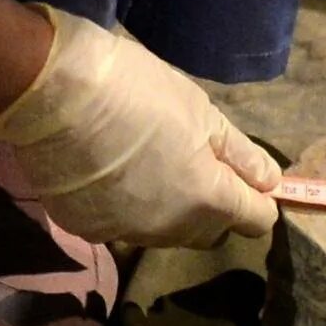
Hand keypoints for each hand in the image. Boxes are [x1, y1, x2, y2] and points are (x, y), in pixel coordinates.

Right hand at [0, 7, 280, 249]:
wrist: (54, 94)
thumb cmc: (139, 91)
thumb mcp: (201, 113)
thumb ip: (239, 155)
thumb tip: (271, 182)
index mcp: (206, 200)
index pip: (255, 220)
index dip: (257, 200)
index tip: (246, 177)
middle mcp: (169, 230)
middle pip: (209, 231)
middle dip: (214, 206)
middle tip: (197, 161)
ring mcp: (123, 234)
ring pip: (164, 232)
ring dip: (170, 209)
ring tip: (152, 163)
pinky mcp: (85, 230)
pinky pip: (121, 226)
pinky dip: (125, 206)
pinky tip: (112, 172)